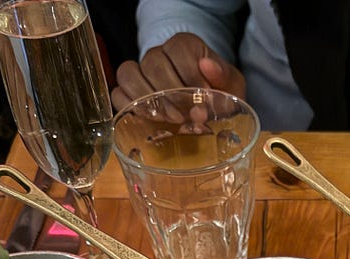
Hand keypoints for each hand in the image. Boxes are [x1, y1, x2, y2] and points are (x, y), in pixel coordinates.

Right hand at [112, 32, 245, 111]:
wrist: (207, 110)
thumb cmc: (219, 96)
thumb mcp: (231, 86)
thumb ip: (224, 77)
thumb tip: (208, 67)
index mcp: (184, 46)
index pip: (179, 50)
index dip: (190, 74)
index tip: (203, 97)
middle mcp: (160, 54)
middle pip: (153, 63)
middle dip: (170, 92)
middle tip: (185, 116)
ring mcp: (142, 73)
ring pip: (129, 74)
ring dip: (147, 99)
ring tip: (169, 119)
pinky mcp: (130, 93)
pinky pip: (118, 94)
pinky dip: (130, 107)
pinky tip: (150, 120)